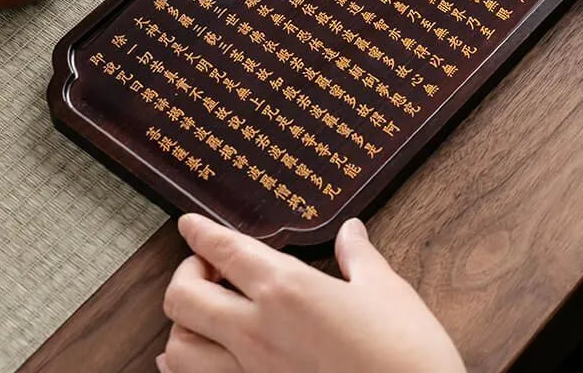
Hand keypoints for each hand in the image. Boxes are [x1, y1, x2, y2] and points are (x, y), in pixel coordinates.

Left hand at [158, 214, 465, 372]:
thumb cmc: (404, 353)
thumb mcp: (386, 291)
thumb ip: (359, 256)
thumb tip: (352, 231)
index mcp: (287, 289)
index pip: (226, 251)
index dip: (200, 232)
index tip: (188, 224)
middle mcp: (256, 331)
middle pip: (183, 297)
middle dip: (185, 274)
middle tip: (206, 267)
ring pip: (178, 347)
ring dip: (182, 322)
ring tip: (203, 311)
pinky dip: (182, 367)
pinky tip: (194, 358)